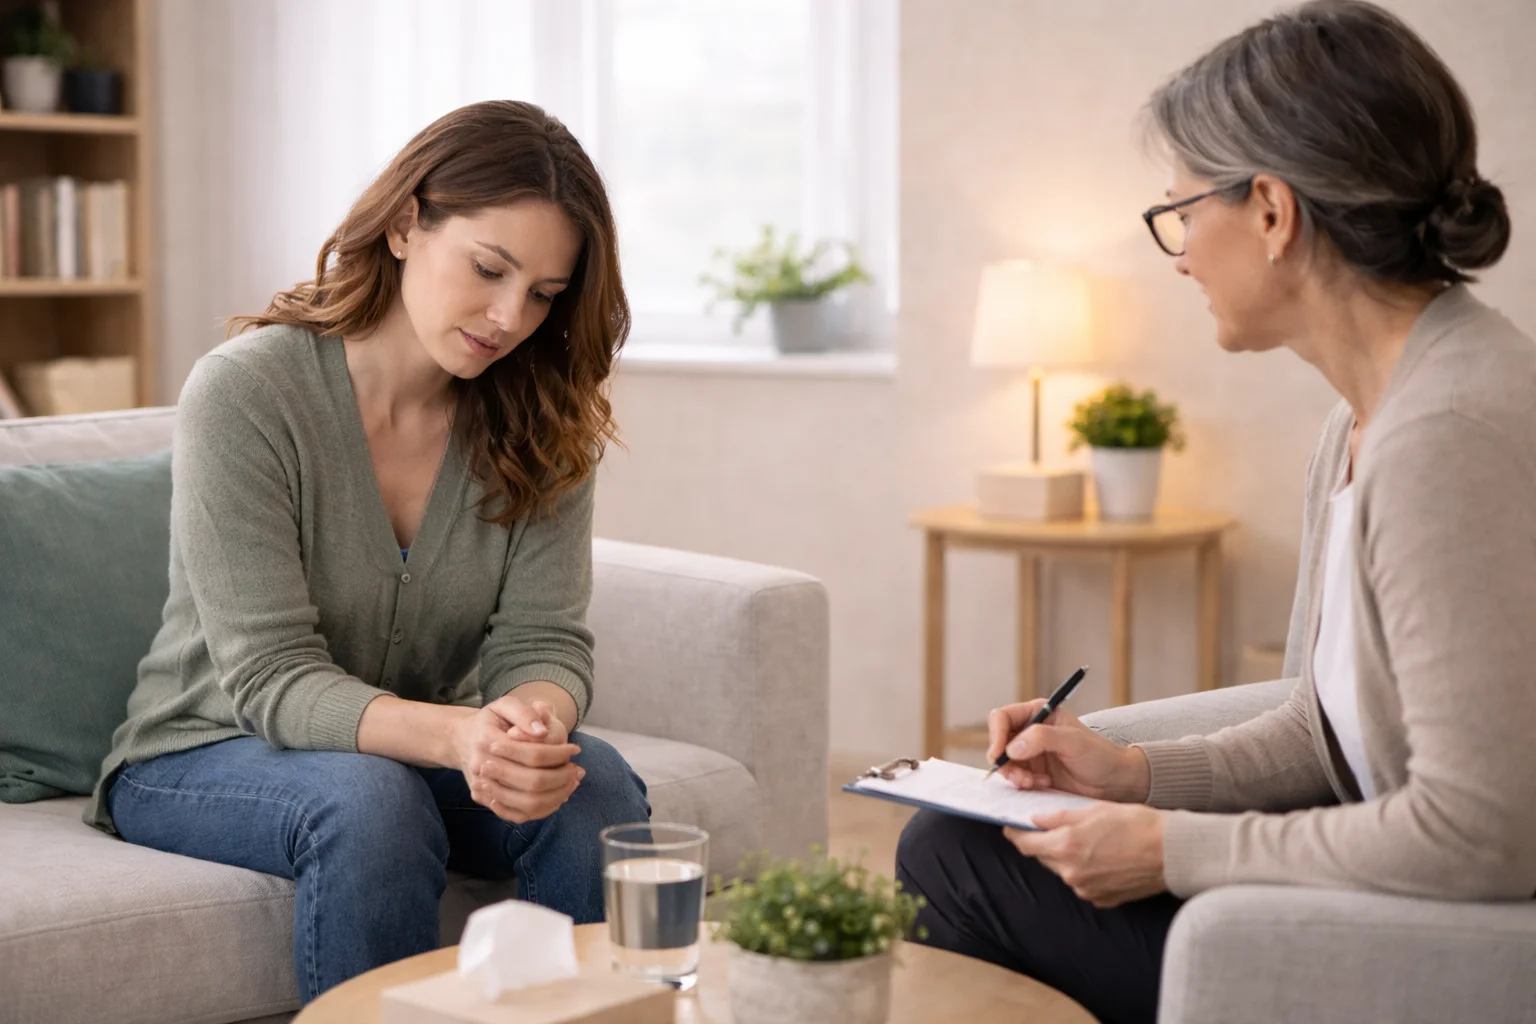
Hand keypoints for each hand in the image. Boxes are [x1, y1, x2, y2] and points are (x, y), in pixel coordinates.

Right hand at [451, 695, 582, 823]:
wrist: (462, 740)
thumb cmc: (490, 721)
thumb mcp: (504, 705)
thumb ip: (525, 713)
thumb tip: (542, 731)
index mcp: (487, 740)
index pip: (532, 753)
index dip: (559, 753)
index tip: (575, 749)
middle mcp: (482, 767)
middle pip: (532, 782)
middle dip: (561, 777)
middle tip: (577, 770)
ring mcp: (483, 787)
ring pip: (527, 803)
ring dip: (556, 796)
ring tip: (572, 783)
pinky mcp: (486, 801)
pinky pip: (517, 815)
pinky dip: (542, 810)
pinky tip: (557, 797)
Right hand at [987, 698, 1149, 801]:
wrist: (1114, 783)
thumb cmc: (1099, 756)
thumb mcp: (1073, 742)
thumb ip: (1042, 738)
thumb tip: (1011, 748)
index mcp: (1038, 714)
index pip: (1002, 717)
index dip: (996, 734)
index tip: (1000, 754)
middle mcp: (1029, 731)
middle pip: (998, 742)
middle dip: (1005, 761)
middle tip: (1021, 778)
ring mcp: (1029, 754)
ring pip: (1004, 763)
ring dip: (1014, 776)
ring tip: (1033, 783)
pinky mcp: (1032, 773)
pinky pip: (1013, 778)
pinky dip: (1022, 784)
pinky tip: (1042, 784)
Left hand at [1004, 803, 1167, 907]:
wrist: (1172, 852)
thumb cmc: (1136, 824)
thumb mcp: (1093, 810)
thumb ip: (1059, 817)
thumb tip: (1035, 819)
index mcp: (1066, 847)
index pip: (1025, 844)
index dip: (1015, 834)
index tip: (1012, 827)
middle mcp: (1071, 873)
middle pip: (1043, 858)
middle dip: (1043, 844)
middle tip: (1052, 829)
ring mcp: (1086, 889)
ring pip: (1062, 871)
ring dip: (1065, 857)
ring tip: (1087, 842)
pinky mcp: (1101, 900)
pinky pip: (1082, 883)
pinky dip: (1084, 871)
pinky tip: (1102, 858)